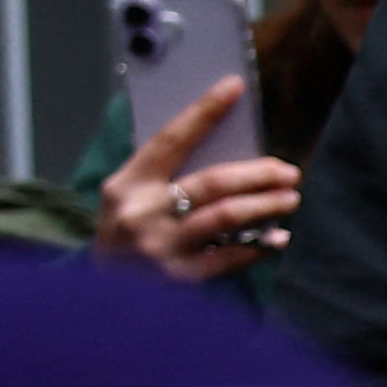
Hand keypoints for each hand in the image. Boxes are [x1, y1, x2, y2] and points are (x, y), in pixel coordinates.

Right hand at [90, 78, 297, 282]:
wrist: (97, 299)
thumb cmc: (122, 240)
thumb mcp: (128, 203)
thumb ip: (164, 180)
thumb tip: (226, 155)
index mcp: (125, 186)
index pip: (170, 140)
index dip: (204, 112)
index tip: (234, 87)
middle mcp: (140, 214)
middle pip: (211, 182)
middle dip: (257, 174)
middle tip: (287, 171)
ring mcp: (159, 248)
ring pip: (225, 217)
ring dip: (264, 205)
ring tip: (289, 198)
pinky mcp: (178, 279)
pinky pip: (228, 256)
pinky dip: (258, 246)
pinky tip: (277, 238)